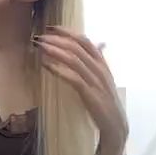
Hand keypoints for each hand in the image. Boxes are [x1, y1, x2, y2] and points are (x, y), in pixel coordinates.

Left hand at [35, 28, 128, 150]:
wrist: (116, 126)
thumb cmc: (107, 104)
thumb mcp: (105, 79)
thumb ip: (100, 62)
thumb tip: (101, 44)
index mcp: (103, 64)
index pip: (85, 41)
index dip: (68, 32)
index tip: (51, 27)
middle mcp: (100, 69)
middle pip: (77, 47)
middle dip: (57, 39)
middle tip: (40, 37)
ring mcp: (95, 81)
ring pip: (74, 59)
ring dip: (55, 51)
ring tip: (40, 47)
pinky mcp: (90, 94)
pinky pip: (73, 77)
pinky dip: (58, 69)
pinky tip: (46, 65)